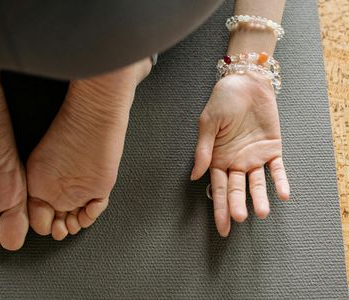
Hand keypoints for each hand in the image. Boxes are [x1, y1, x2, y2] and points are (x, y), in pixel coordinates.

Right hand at [190, 71, 289, 236]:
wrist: (246, 83)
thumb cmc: (222, 101)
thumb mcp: (208, 124)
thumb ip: (203, 150)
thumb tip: (195, 175)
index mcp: (217, 159)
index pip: (218, 188)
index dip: (219, 207)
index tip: (222, 227)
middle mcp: (235, 162)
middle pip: (236, 189)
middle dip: (236, 205)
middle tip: (238, 219)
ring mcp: (254, 157)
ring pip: (257, 183)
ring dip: (259, 197)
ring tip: (261, 212)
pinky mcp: (272, 149)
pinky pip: (277, 168)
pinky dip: (280, 181)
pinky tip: (282, 194)